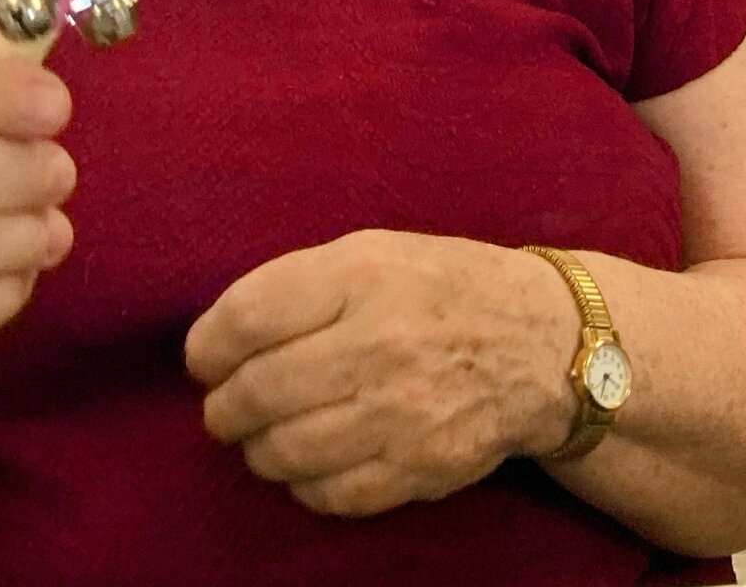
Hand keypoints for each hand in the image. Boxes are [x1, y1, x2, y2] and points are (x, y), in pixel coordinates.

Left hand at [184, 230, 576, 518]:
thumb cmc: (441, 286)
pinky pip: (331, 493)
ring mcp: (402, 412)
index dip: (207, 346)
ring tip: (257, 436)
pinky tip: (304, 462)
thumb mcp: (371, 251)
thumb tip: (220, 336)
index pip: (248, 318)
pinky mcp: (422, 468)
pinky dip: (302, 483)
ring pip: (286, 451)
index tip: (202, 358)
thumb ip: (297, 285)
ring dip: (255, 449)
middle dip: (222, 406)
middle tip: (221, 406)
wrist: (543, 342)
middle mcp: (380, 342)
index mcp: (361, 275)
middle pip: (258, 391)